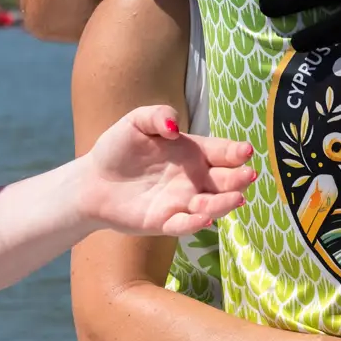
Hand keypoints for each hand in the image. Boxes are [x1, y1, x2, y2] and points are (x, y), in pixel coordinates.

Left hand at [76, 105, 256, 235]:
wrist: (92, 181)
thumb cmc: (118, 148)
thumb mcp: (136, 122)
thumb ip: (157, 115)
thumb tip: (174, 127)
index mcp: (193, 152)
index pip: (222, 152)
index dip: (236, 152)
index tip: (246, 151)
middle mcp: (194, 178)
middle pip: (225, 180)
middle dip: (239, 178)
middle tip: (248, 175)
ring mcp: (183, 202)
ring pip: (213, 205)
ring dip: (225, 203)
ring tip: (236, 198)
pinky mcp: (166, 222)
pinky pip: (186, 225)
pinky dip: (197, 223)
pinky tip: (205, 217)